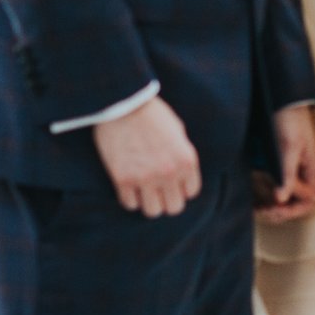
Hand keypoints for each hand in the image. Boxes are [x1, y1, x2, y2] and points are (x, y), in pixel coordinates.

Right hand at [91, 96, 201, 217]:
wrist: (123, 102)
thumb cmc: (152, 113)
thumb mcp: (178, 132)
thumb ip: (182, 155)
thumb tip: (182, 176)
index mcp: (187, 160)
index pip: (191, 193)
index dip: (181, 188)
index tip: (171, 181)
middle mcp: (169, 172)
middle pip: (174, 208)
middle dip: (167, 199)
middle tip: (158, 190)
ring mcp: (146, 178)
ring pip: (153, 211)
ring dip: (149, 202)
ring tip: (143, 190)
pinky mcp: (123, 179)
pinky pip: (130, 204)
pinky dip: (130, 198)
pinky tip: (129, 186)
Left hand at [256, 103, 314, 222]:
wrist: (282, 100)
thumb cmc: (292, 120)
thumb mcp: (290, 147)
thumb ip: (288, 173)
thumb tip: (282, 198)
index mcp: (312, 170)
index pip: (308, 201)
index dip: (292, 210)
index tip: (275, 209)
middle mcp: (303, 174)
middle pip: (296, 203)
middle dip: (280, 211)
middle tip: (261, 210)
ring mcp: (292, 171)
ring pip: (285, 198)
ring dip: (272, 206)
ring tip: (257, 208)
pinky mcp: (279, 166)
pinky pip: (275, 188)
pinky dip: (266, 196)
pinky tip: (255, 198)